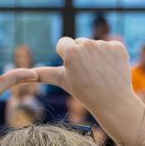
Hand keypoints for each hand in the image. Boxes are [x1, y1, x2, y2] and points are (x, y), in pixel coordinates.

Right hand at [12, 37, 136, 118]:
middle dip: (81, 55)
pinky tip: (111, 69)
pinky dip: (111, 56)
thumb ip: (44, 74)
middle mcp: (87, 44)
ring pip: (95, 45)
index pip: (63, 43)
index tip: (73, 68)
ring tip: (100, 73)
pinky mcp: (119, 47)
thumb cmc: (84, 92)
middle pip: (79, 43)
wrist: (113, 102)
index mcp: (71, 51)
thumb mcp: (62, 81)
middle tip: (88, 73)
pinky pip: (110, 47)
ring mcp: (104, 45)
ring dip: (96, 55)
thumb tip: (25, 76)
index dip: (66, 56)